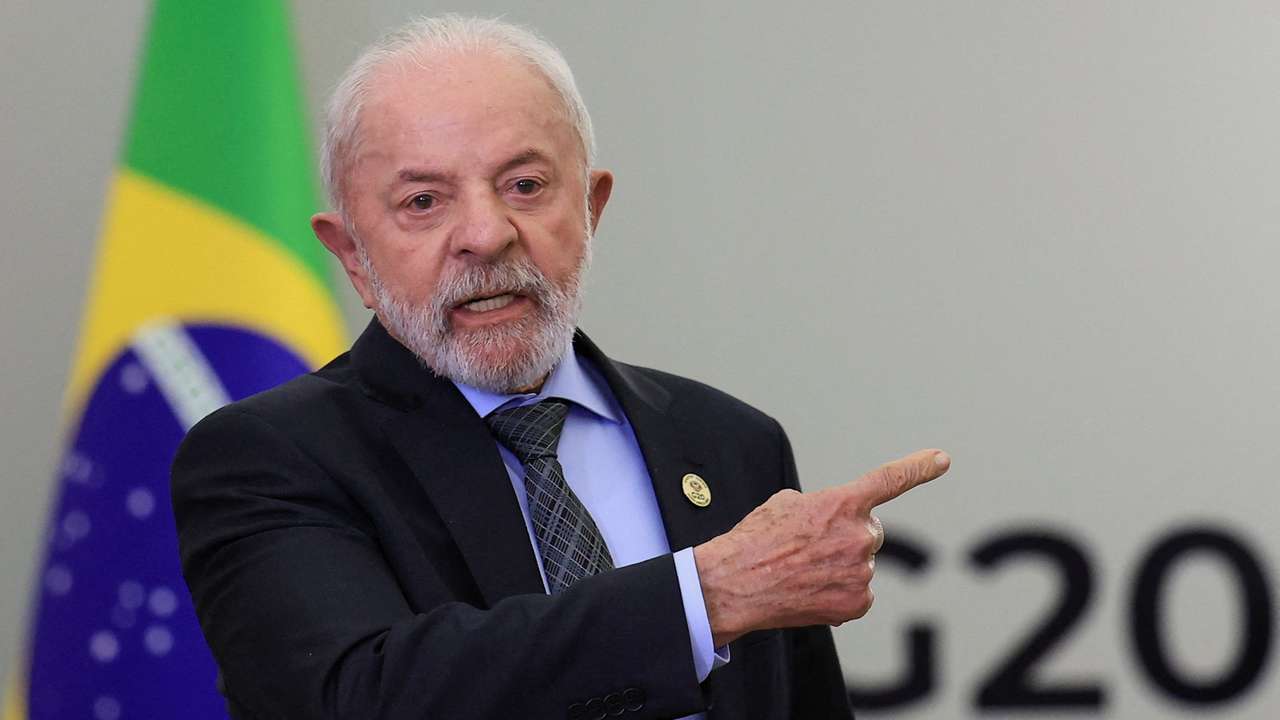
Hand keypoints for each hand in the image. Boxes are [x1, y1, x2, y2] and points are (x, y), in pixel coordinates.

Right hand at [694, 449, 950, 645]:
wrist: (734, 584)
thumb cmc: (755, 540)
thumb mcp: (787, 504)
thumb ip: (824, 507)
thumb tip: (836, 523)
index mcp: (842, 503)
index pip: (889, 480)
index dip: (918, 468)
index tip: (942, 459)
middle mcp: (859, 536)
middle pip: (870, 532)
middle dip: (849, 536)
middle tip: (813, 547)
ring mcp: (861, 572)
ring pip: (861, 565)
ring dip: (839, 566)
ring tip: (801, 571)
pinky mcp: (857, 603)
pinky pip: (859, 594)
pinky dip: (840, 593)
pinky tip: (810, 591)